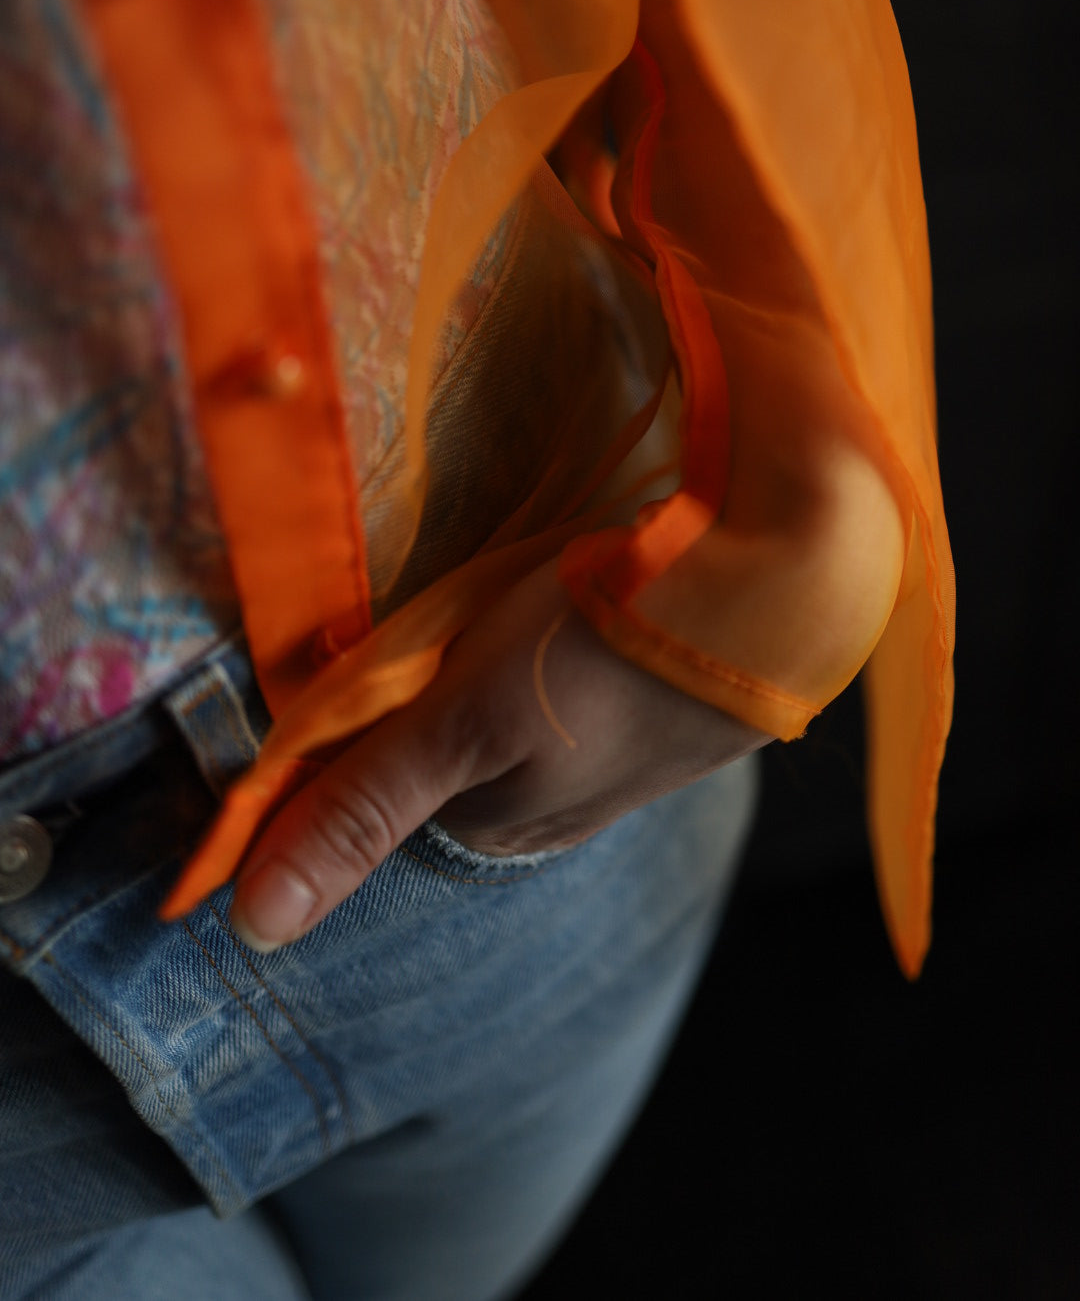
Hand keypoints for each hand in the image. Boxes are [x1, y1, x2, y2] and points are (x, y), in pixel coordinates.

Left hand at [229, 559, 764, 950]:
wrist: (774, 586)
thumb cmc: (600, 650)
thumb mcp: (463, 720)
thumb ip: (362, 807)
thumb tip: (251, 926)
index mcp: (495, 826)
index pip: (371, 789)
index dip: (345, 721)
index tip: (348, 651)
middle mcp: (550, 814)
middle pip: (438, 756)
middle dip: (413, 695)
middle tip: (424, 614)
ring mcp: (608, 765)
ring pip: (499, 722)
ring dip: (478, 670)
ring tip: (495, 604)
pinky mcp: (648, 712)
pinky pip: (559, 694)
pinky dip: (537, 655)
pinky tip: (556, 612)